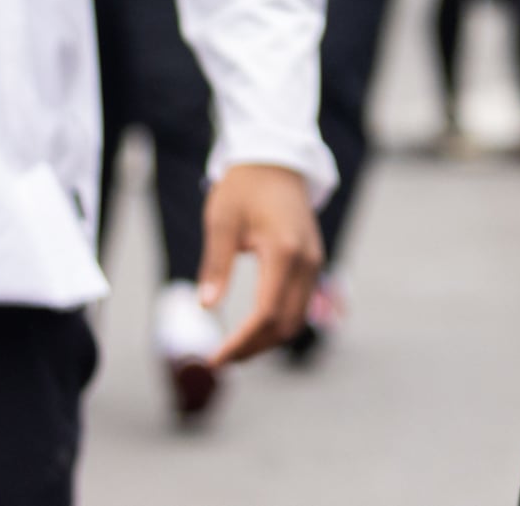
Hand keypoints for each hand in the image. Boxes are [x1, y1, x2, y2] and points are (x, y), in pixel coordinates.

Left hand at [194, 162, 324, 365]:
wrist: (276, 160)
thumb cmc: (244, 187)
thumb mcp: (222, 221)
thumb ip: (216, 265)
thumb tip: (206, 307)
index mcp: (284, 251)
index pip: (266, 313)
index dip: (242, 342)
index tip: (215, 358)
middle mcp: (306, 261)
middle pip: (285, 324)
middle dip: (254, 348)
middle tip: (220, 359)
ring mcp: (314, 262)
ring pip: (296, 319)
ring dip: (267, 340)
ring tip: (235, 349)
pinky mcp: (312, 262)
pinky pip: (300, 304)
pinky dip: (278, 324)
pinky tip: (254, 328)